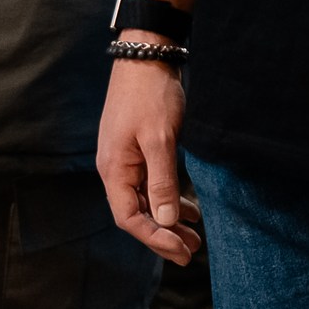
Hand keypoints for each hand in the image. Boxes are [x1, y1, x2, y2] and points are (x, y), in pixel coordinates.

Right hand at [96, 44, 202, 265]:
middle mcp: (116, 169)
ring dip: (168, 220)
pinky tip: (188, 208)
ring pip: (147, 200)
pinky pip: (152, 184)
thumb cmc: (151, 95)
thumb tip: (165, 220)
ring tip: (194, 236)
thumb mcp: (160, 138)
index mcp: (115, 170)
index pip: (129, 218)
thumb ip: (162, 180)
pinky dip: (169, 198)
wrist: (147, 55)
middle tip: (191, 253)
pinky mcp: (139, 149)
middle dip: (163, 235)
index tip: (181, 250)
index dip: (154, 238)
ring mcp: (127, 159)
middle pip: (137, 213)